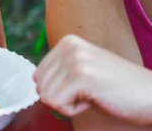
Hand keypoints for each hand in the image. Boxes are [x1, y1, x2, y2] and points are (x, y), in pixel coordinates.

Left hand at [33, 34, 151, 125]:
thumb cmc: (118, 89)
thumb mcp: (83, 69)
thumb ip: (59, 70)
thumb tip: (34, 81)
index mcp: (67, 42)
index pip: (37, 75)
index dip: (59, 90)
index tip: (84, 87)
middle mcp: (69, 46)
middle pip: (40, 85)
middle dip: (62, 97)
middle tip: (90, 92)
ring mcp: (75, 60)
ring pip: (46, 96)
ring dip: (69, 104)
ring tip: (94, 95)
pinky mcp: (82, 77)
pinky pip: (57, 104)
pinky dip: (74, 111)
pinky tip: (95, 100)